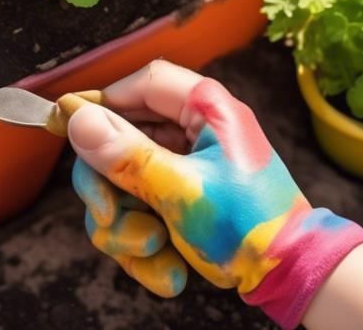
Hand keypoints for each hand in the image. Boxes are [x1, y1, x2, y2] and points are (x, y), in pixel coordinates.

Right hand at [68, 60, 362, 328]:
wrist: (289, 279)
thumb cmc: (251, 229)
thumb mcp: (183, 192)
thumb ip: (127, 155)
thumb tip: (78, 119)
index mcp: (206, 111)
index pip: (142, 84)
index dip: (103, 103)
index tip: (72, 130)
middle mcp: (193, 133)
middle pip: (120, 138)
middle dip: (109, 187)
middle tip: (109, 216)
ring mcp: (184, 168)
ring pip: (122, 181)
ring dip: (124, 224)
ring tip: (152, 252)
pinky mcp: (179, 199)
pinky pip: (137, 211)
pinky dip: (141, 244)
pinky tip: (164, 267)